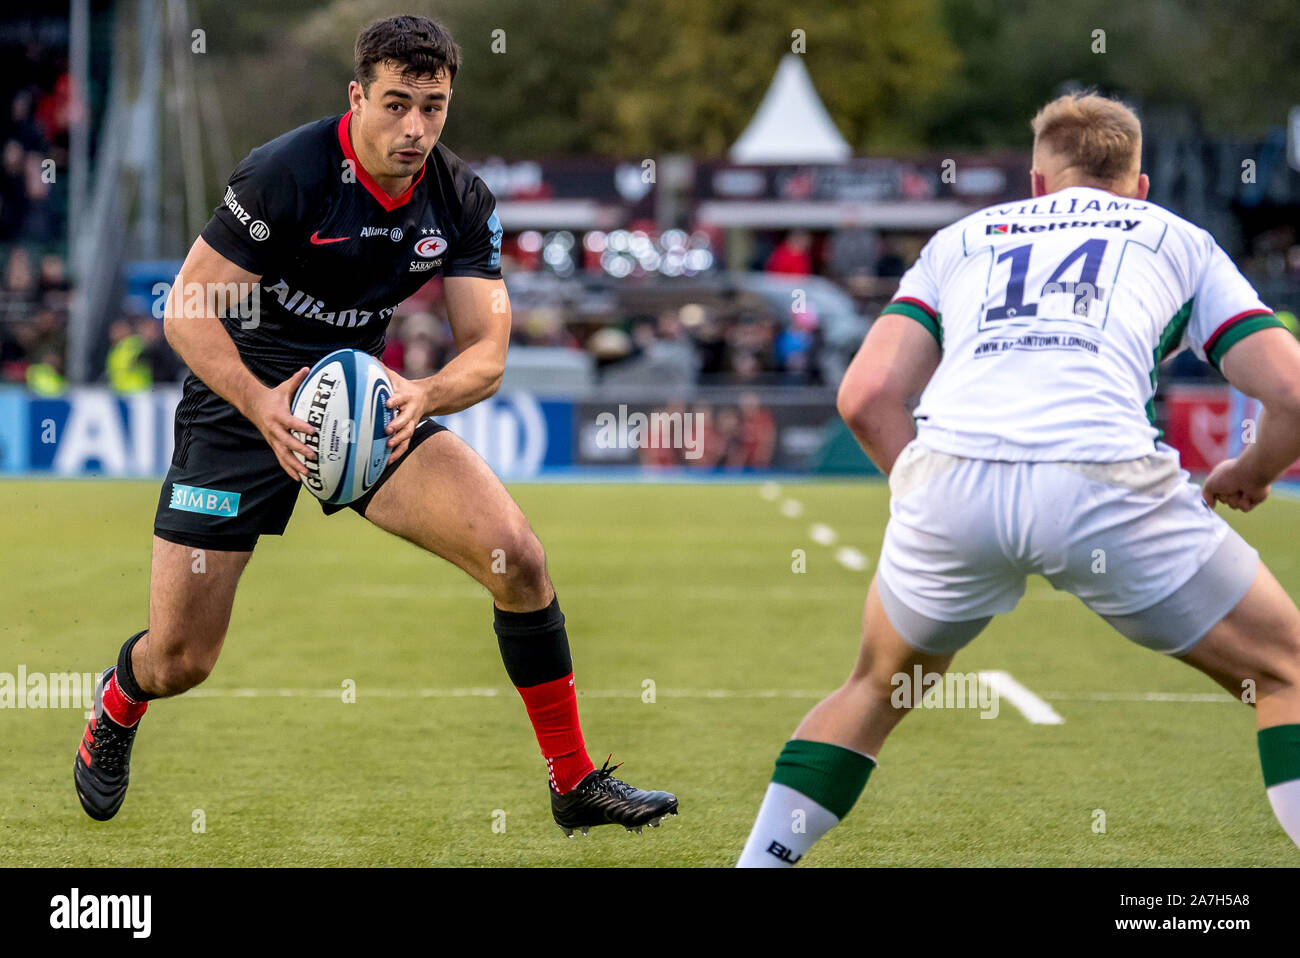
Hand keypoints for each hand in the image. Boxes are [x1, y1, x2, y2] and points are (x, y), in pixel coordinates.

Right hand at [247, 367, 316, 481]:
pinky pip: (281, 459)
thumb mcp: (284, 387)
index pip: (291, 422)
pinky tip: (299, 478)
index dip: (301, 427)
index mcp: (279, 415)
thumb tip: (307, 369)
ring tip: (308, 473)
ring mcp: (273, 439)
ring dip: (295, 465)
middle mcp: (275, 429)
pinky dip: (289, 469)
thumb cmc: (273, 396)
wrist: (252, 404)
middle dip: (300, 450)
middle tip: (313, 456)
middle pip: (287, 442)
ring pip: (283, 455)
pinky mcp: (273, 445)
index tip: (313, 431)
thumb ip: (297, 380)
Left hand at [383, 366, 428, 459]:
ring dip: (398, 440)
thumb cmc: (404, 387)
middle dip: (398, 424)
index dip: (395, 401)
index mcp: (406, 397)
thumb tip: (366, 357)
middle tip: (387, 430)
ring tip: (388, 446)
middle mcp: (410, 411)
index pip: (400, 398)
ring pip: (407, 433)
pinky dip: (398, 453)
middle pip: (405, 419)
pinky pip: (405, 444)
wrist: (427, 397)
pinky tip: (388, 461)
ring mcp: (411, 423)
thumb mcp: (395, 377)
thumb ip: (381, 369)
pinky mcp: (409, 432)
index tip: (388, 403)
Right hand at [1201, 457, 1269, 511]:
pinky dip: (1244, 503)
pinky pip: (1245, 508)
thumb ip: (1206, 496)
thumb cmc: (1229, 476)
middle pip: (1224, 500)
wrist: (1250, 475)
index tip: (1216, 489)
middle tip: (1230, 488)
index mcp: (1224, 477)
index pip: (1215, 491)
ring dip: (1234, 499)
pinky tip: (1247, 495)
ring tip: (1240, 490)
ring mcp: (1244, 492)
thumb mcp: (1210, 484)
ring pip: (1234, 505)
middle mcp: (1234, 484)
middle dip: (1225, 496)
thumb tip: (1211, 506)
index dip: (1214, 492)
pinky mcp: (1254, 499)